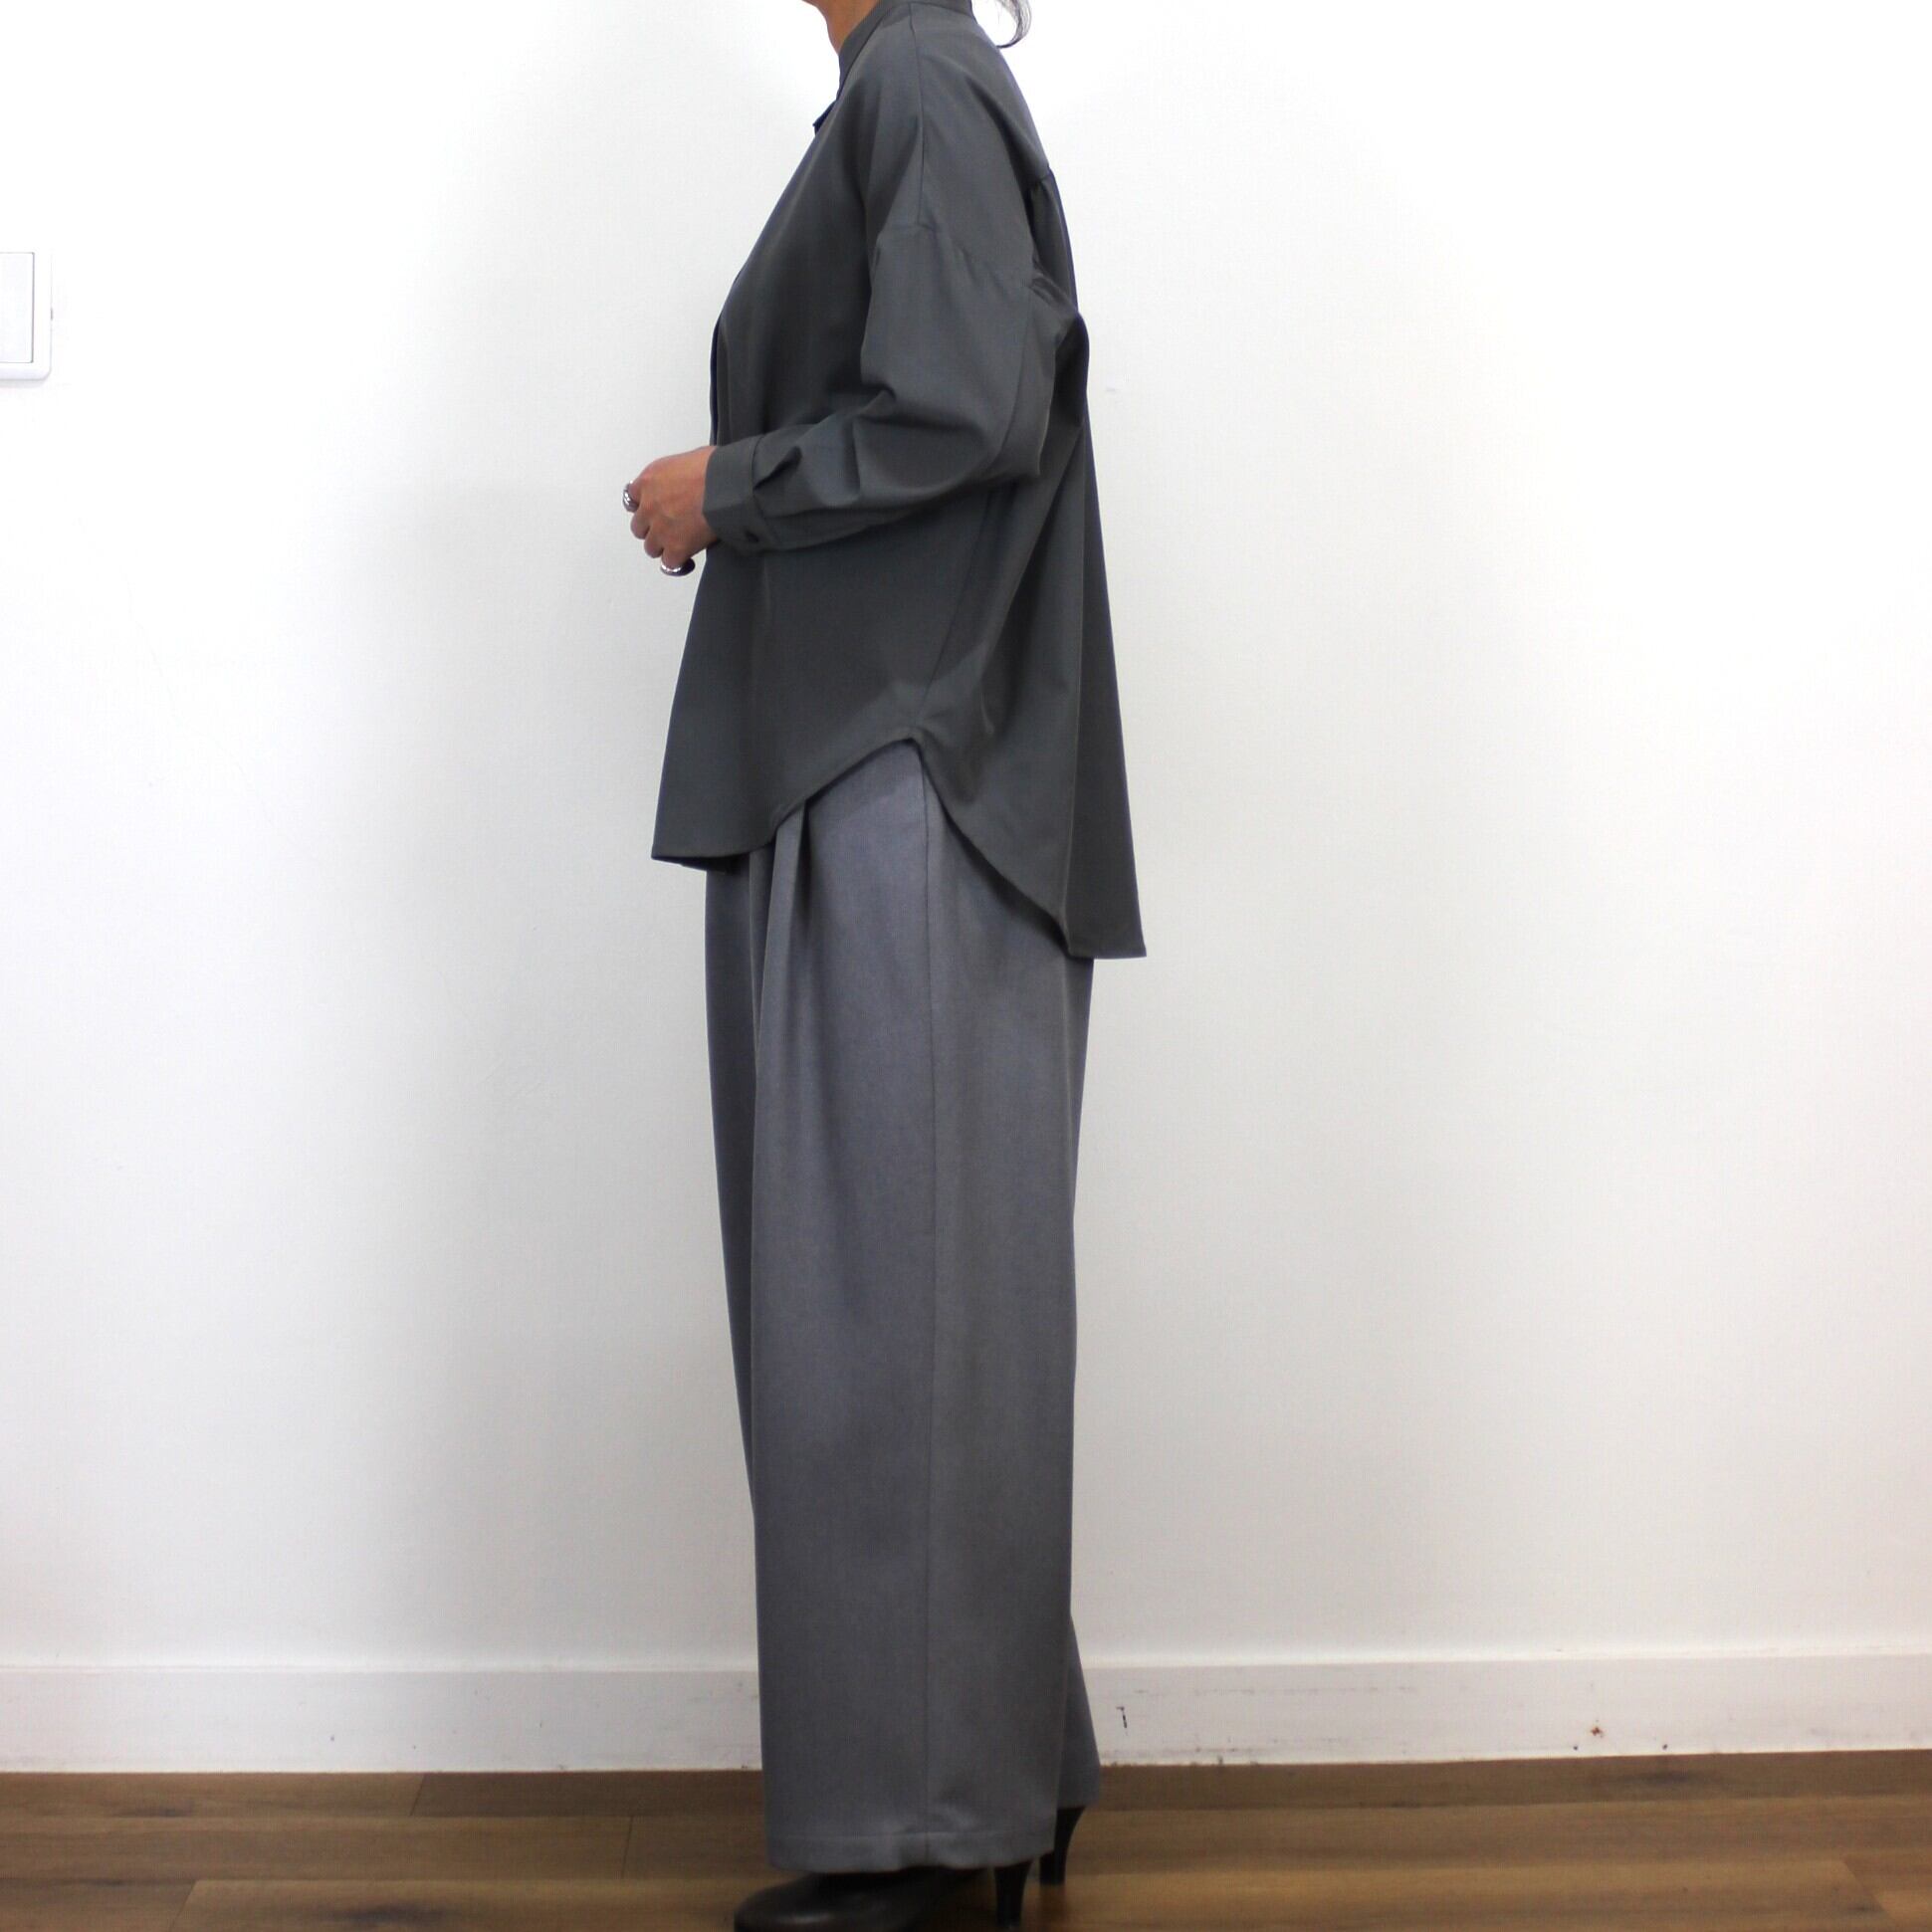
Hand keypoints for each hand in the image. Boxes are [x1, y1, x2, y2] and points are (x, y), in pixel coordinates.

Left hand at [627, 446, 716, 569]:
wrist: (727, 486)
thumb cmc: (715, 468)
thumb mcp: (688, 459)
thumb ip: (678, 475)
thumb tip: (689, 480)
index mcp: (650, 480)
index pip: (632, 498)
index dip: (643, 505)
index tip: (652, 509)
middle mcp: (649, 506)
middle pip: (638, 527)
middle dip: (651, 528)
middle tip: (667, 528)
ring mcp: (660, 529)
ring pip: (651, 547)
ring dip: (663, 547)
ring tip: (678, 545)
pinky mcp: (675, 548)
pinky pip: (669, 563)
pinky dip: (678, 563)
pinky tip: (687, 561)